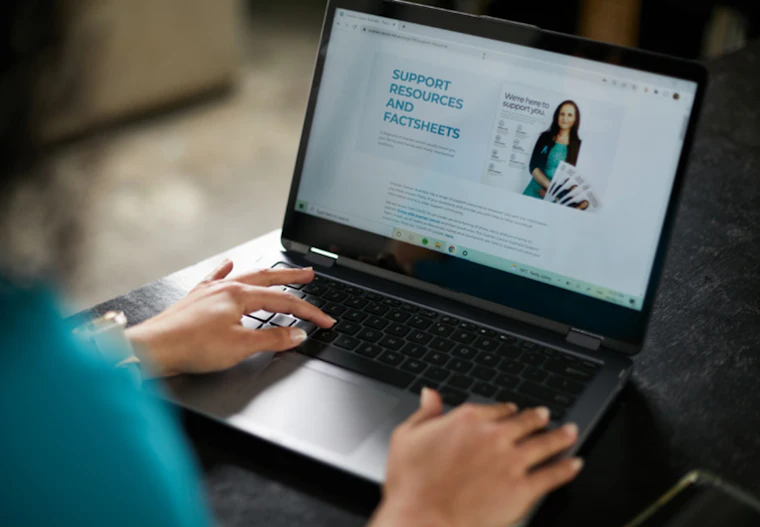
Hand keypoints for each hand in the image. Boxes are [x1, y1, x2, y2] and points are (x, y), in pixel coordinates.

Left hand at [125, 259, 334, 376]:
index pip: (285, 302)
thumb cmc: (192, 347)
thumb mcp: (240, 346)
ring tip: (280, 270)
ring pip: (245, 275)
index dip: (309, 312)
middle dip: (292, 278)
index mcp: (240, 295)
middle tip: (310, 274)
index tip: (325, 321)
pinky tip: (229, 263)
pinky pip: (215, 277)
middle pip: (268, 279)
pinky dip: (226, 270)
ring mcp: (210, 291)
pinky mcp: (196, 299)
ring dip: (267, 273)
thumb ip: (272, 339)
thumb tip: (297, 334)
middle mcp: (226, 287)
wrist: (153, 348)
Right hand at [370, 389, 582, 526]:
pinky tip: (575, 464)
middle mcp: (493, 436)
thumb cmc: (411, 483)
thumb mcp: (407, 436)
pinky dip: (567, 468)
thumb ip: (425, 413)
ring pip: (544, 443)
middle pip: (524, 422)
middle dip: (537, 417)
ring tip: (570, 431)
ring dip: (560, 436)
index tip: (512, 411)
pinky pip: (552, 475)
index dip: (507, 410)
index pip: (497, 409)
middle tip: (545, 414)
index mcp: (467, 420)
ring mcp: (511, 462)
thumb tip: (430, 394)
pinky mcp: (522, 489)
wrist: (422, 518)